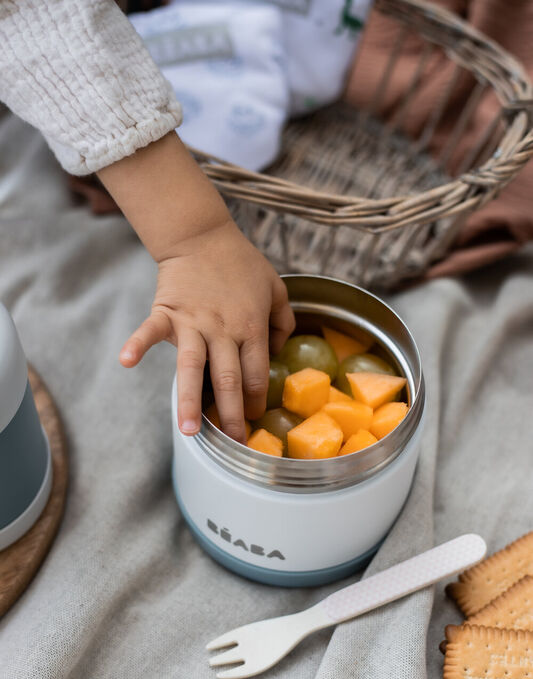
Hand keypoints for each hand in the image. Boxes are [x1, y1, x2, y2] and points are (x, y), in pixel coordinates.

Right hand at [98, 131, 293, 441]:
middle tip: (234, 443)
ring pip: (192, 367)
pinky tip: (125, 362)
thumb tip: (283, 349)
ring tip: (189, 432)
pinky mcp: (167, 313)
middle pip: (228, 379)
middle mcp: (223, 330)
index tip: (255, 419)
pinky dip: (137, 345)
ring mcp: (193, 323)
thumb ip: (285, 320)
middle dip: (232, 414)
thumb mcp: (276, 287)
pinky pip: (150, 331)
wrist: (202, 235)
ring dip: (190, 401)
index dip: (257, 400)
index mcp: (251, 326)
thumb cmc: (241, 263)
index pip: (257, 373)